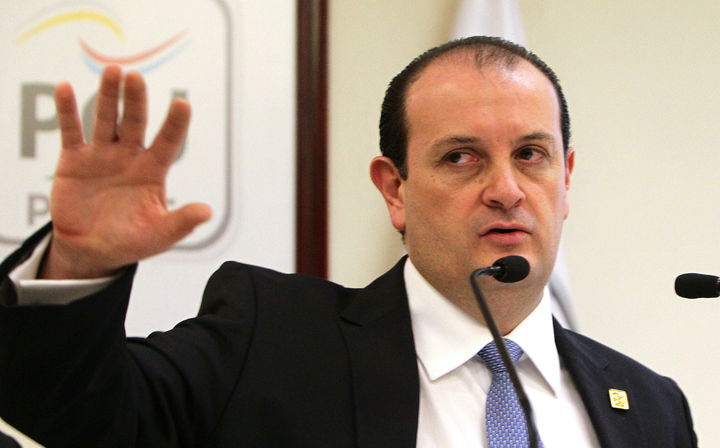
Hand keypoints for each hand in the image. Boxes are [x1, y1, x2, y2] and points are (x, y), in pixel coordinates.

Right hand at [40, 65, 210, 278]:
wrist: (92, 250)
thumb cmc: (131, 241)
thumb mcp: (159, 234)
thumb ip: (181, 222)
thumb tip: (208, 212)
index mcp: (153, 170)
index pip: (168, 142)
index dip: (175, 124)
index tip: (183, 103)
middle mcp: (130, 156)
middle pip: (135, 122)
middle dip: (136, 100)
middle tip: (136, 77)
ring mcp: (103, 154)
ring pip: (106, 119)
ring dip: (109, 95)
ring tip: (113, 71)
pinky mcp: (75, 159)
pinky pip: (70, 131)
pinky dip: (67, 111)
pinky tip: (64, 88)